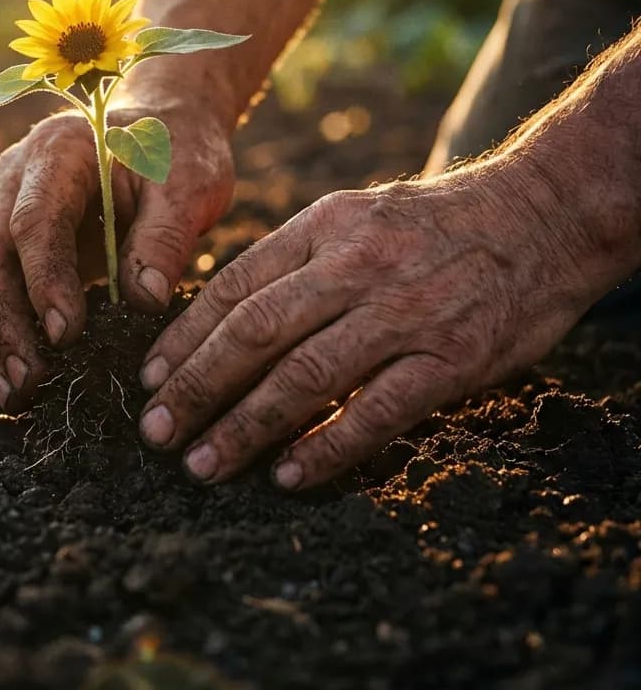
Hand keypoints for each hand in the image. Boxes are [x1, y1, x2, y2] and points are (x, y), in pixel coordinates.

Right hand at [0, 99, 233, 410]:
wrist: (160, 125)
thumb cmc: (178, 151)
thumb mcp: (190, 183)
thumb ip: (165, 236)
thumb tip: (143, 301)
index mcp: (60, 151)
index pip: (36, 220)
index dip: (45, 279)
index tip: (66, 335)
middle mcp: (15, 176)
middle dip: (2, 322)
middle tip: (27, 381)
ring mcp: (3, 206)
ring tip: (14, 394)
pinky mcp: (8, 239)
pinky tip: (11, 377)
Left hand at [137, 163, 604, 488]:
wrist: (540, 214)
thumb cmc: (430, 224)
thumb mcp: (352, 216)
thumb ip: (292, 262)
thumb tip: (221, 319)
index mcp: (324, 226)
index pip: (234, 287)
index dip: (183, 338)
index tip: (148, 379)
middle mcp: (357, 265)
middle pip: (255, 332)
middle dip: (195, 387)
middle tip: (155, 432)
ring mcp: (406, 312)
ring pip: (305, 376)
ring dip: (244, 426)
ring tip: (202, 464)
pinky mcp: (453, 358)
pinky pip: (377, 412)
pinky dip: (327, 447)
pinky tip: (288, 475)